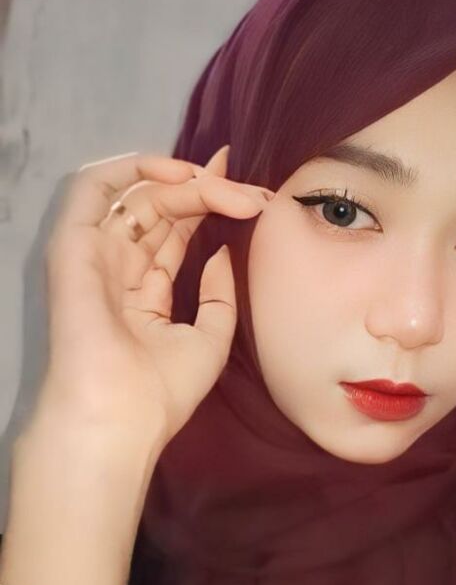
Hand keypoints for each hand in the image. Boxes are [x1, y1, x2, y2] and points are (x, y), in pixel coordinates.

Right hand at [37, 145, 271, 456]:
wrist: (121, 415)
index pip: (175, 233)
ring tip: (221, 181)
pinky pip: (92, 189)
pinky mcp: (74, 244)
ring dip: (180, 179)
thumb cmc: (162, 390)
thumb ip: (218, 294)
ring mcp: (95, 254)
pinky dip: (131, 169)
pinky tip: (176, 172)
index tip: (253, 192)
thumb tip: (224, 252)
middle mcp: (118, 268)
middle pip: (162, 210)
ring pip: (137, 196)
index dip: (210, 205)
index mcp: (144, 293)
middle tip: (252, 193)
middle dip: (208, 191)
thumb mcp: (211, 338)